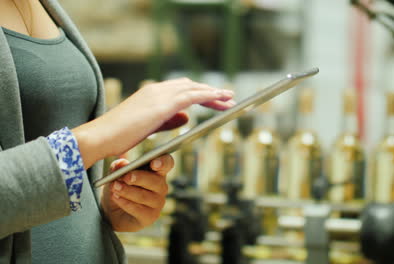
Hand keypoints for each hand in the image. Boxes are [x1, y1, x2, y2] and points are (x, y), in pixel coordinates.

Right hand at [72, 78, 234, 168]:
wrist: (101, 137)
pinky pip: (191, 96)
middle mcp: (156, 89)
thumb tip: (187, 116)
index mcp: (151, 94)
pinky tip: (219, 99)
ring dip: (213, 93)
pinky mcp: (162, 104)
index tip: (214, 99)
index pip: (181, 89)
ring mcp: (159, 94)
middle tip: (228, 98)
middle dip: (210, 92)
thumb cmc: (120, 136)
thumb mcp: (149, 127)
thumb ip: (168, 120)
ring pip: (193, 88)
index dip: (199, 93)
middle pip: (190, 86)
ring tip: (230, 98)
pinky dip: (208, 95)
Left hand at [101, 155, 172, 231]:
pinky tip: (116, 197)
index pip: (167, 163)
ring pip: (144, 196)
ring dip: (127, 191)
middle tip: (125, 177)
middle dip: (139, 178)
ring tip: (114, 187)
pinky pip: (139, 210)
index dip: (163, 162)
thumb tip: (122, 164)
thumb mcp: (116, 174)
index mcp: (157, 171)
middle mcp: (161, 187)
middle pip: (155, 181)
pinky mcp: (150, 217)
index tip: (154, 163)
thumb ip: (119, 166)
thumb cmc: (120, 187)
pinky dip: (125, 203)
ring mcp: (157, 203)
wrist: (112, 210)